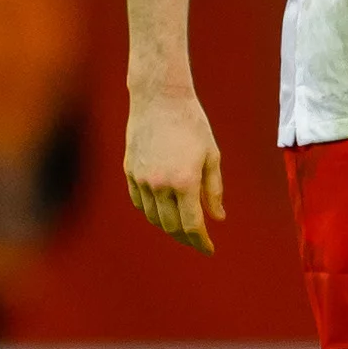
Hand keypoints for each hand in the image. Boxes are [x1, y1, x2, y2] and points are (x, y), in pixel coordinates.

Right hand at [125, 87, 225, 253]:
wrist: (159, 99)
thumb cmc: (192, 124)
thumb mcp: (211, 156)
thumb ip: (214, 190)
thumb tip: (218, 218)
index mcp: (184, 182)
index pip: (192, 224)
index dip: (201, 241)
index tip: (209, 249)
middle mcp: (159, 185)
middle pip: (171, 226)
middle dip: (186, 238)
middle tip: (198, 241)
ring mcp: (140, 179)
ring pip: (153, 217)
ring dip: (169, 227)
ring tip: (182, 228)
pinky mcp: (129, 171)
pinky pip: (139, 203)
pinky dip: (152, 213)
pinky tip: (163, 212)